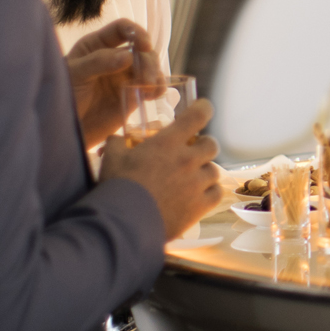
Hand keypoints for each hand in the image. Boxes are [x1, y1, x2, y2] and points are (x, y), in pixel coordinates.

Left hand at [68, 19, 154, 149]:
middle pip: (141, 49)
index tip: (144, 45)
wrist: (65, 129)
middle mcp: (114, 57)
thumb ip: (99, 62)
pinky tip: (153, 94)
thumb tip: (129, 56)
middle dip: (148, 61)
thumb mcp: (75, 75)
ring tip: (150, 89)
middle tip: (146, 80)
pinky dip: (158, 88)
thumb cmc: (63, 96)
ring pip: (151, 66)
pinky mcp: (134, 94)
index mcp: (98, 45)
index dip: (136, 32)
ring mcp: (125, 76)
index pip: (122, 29)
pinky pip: (152, 86)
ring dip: (155, 74)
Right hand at [99, 98, 221, 239]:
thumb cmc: (118, 187)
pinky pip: (216, 193)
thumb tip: (117, 139)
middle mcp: (188, 160)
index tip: (202, 108)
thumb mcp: (112, 158)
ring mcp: (197, 183)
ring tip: (191, 178)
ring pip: (214, 170)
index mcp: (168, 143)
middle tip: (192, 152)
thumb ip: (118, 143)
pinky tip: (198, 195)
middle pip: (211, 144)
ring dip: (204, 171)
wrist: (124, 222)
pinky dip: (210, 192)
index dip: (203, 109)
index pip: (198, 115)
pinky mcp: (200, 206)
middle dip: (203, 145)